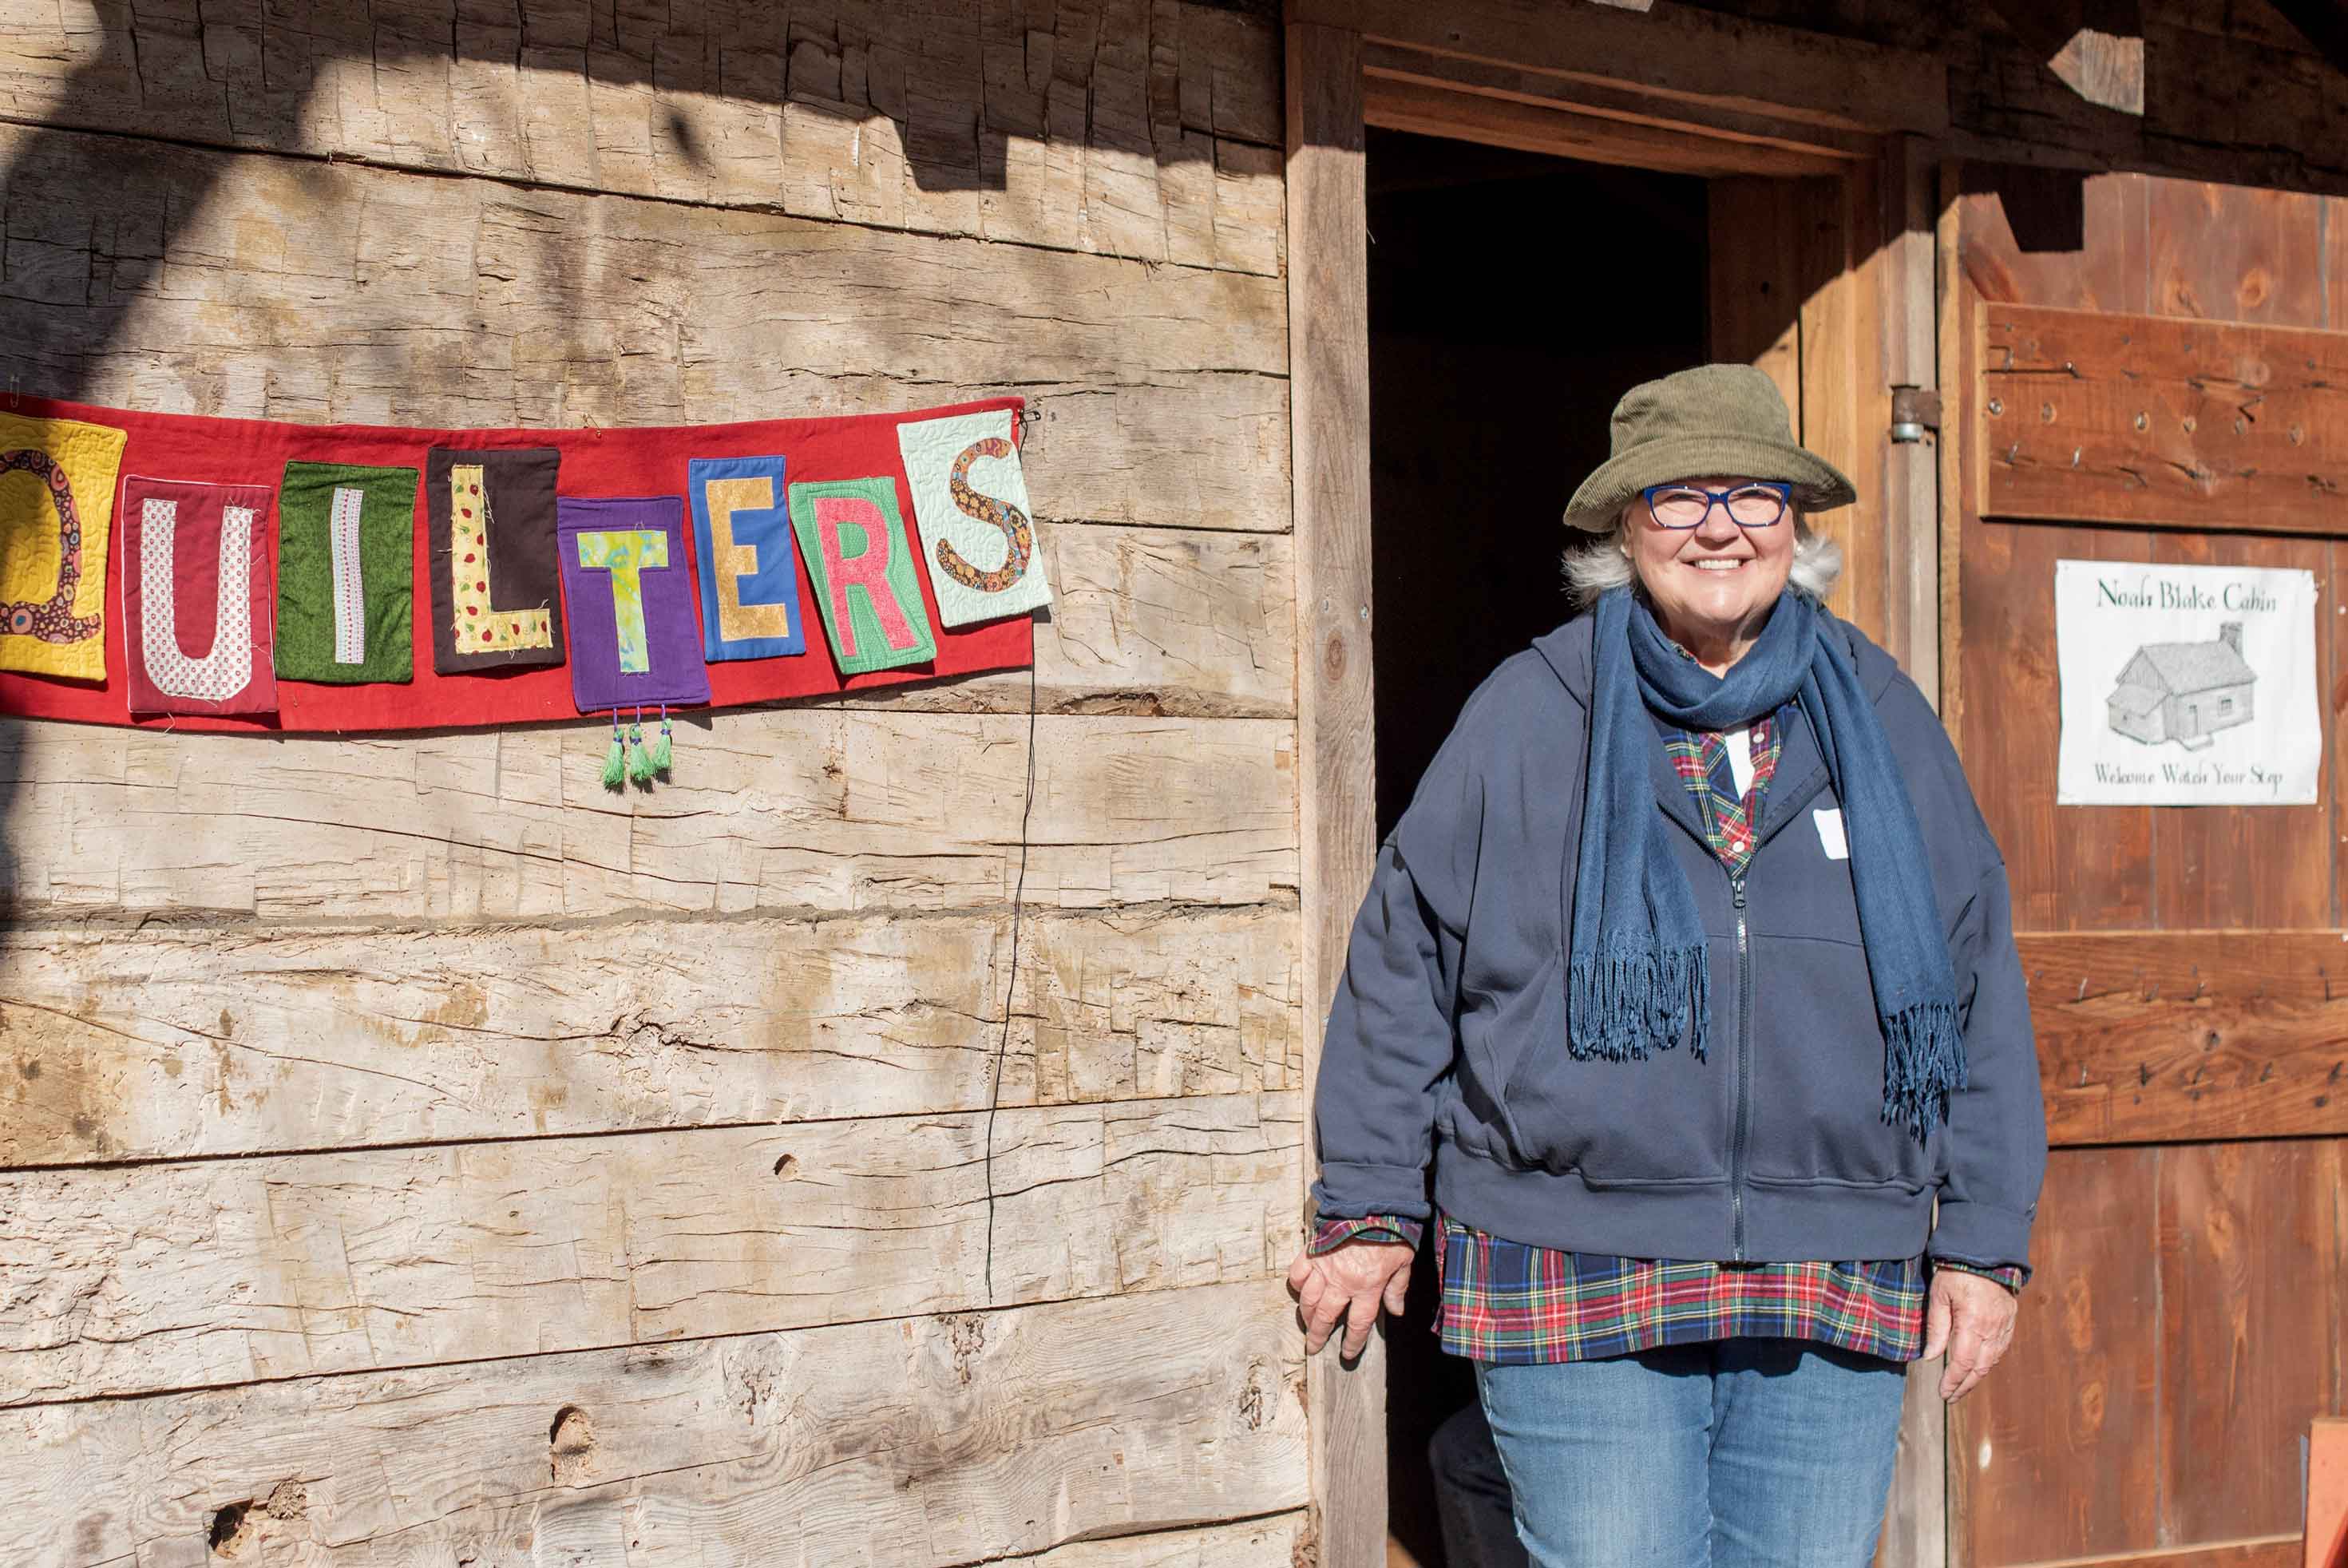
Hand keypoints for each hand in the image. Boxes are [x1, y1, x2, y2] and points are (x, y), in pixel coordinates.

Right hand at [1285, 1239, 1413, 1359]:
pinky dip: (1297, 1284)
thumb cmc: (1390, 1231)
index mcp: (1367, 1288)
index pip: (1358, 1325)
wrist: (1370, 1203)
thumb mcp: (1403, 1261)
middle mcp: (1343, 1283)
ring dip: (1306, 1316)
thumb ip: (1398, 1287)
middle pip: (1326, 1318)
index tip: (1347, 1354)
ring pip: (1309, 1300)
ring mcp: (1324, 1268)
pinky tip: (1301, 1290)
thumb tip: (1396, 1310)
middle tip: (1312, 1347)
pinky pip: (1298, 1274)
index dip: (1352, 1343)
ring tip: (1306, 1324)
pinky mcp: (1312, 1252)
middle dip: (1317, 1336)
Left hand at [1923, 1267, 2017, 1401]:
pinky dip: (1988, 1363)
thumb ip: (1936, 1328)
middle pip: (1980, 1368)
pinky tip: (1978, 1367)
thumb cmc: (1957, 1272)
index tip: (1943, 1393)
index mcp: (1973, 1324)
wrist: (1987, 1253)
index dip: (1953, 1381)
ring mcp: (2004, 1327)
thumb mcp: (1939, 1295)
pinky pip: (2000, 1350)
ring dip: (1977, 1377)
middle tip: (1951, 1397)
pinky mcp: (2010, 1322)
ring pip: (1992, 1361)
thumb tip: (1931, 1357)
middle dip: (1965, 1385)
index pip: (1963, 1363)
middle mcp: (1993, 1330)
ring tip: (1962, 1387)